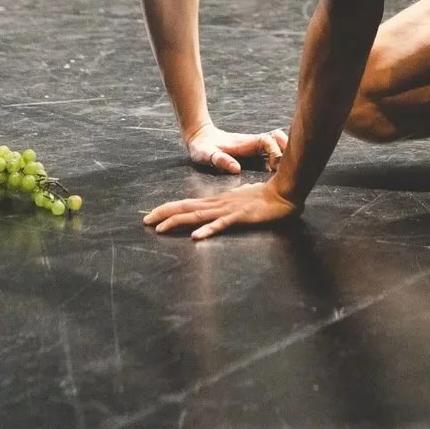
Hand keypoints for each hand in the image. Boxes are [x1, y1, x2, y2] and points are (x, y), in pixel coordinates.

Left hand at [144, 178, 301, 239]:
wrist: (284, 192)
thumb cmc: (266, 196)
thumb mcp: (242, 200)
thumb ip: (230, 204)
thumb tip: (222, 207)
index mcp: (218, 201)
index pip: (189, 204)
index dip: (169, 208)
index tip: (153, 214)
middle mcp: (219, 204)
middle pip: (187, 208)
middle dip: (165, 214)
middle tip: (144, 220)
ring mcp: (228, 210)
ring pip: (199, 216)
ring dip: (179, 222)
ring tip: (160, 228)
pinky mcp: (240, 217)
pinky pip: (222, 225)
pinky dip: (208, 230)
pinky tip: (197, 236)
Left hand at [185, 122, 287, 174]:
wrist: (200, 138)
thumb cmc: (203, 147)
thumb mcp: (207, 155)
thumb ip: (220, 160)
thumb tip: (236, 169)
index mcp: (246, 143)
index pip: (268, 142)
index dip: (274, 151)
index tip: (274, 166)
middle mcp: (254, 143)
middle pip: (278, 139)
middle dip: (287, 148)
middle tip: (287, 166)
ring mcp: (255, 147)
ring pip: (277, 144)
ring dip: (285, 153)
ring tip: (286, 170)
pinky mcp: (254, 152)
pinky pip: (271, 151)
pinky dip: (279, 157)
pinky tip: (278, 171)